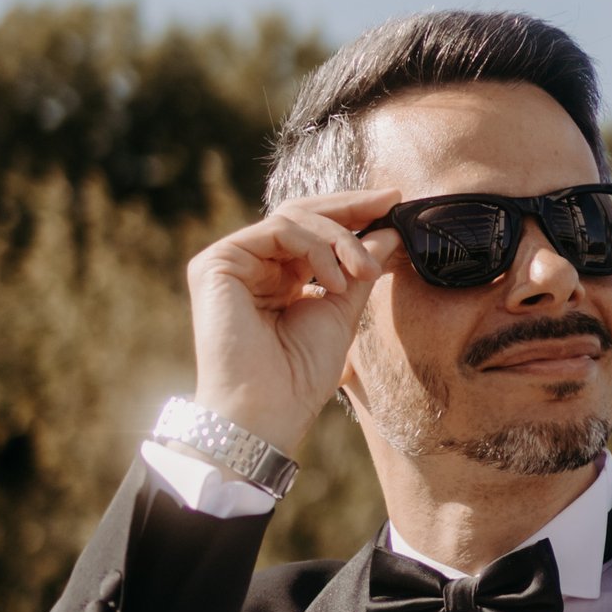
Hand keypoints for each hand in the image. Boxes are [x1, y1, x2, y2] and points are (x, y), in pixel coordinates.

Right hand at [183, 193, 404, 456]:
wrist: (268, 411)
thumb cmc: (300, 375)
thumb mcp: (342, 311)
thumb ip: (360, 267)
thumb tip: (390, 229)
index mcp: (277, 277)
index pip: (314, 231)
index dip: (353, 213)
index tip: (395, 202)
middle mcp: (251, 265)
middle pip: (301, 213)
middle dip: (350, 207)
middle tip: (390, 201)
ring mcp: (231, 261)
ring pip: (294, 218)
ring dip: (340, 239)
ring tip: (365, 272)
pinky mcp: (216, 262)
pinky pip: (277, 230)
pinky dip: (316, 248)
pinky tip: (336, 281)